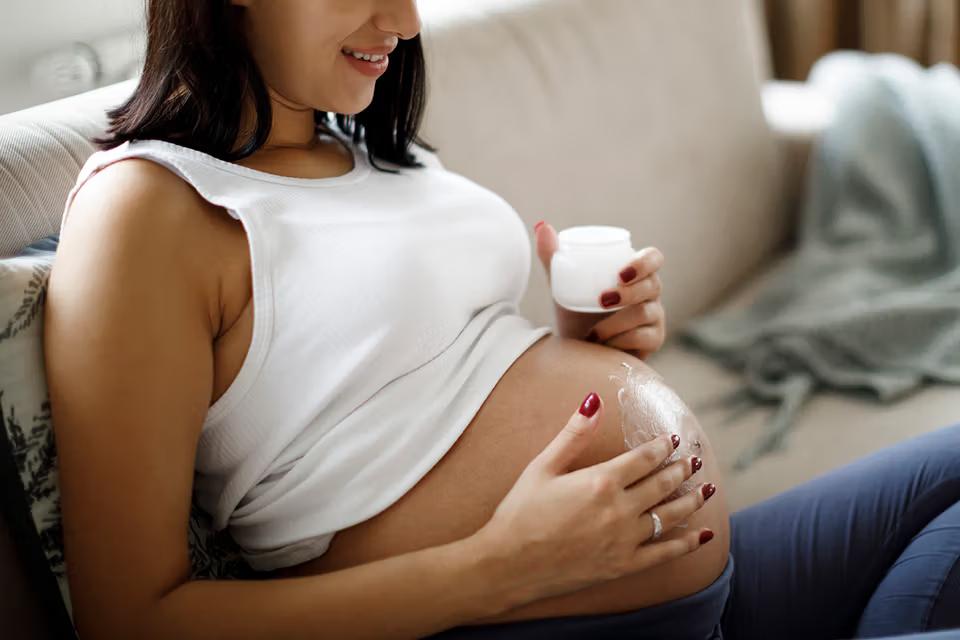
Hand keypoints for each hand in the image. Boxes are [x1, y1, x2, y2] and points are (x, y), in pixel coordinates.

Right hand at [473, 391, 714, 606]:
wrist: (508, 565)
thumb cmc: (520, 512)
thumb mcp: (542, 466)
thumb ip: (574, 434)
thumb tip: (594, 399)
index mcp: (601, 481)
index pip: (644, 458)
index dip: (662, 447)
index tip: (674, 439)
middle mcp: (619, 510)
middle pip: (663, 484)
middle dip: (682, 469)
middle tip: (694, 459)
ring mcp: (624, 540)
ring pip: (670, 515)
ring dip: (692, 500)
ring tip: (706, 488)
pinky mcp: (624, 565)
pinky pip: (665, 552)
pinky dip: (688, 543)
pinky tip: (703, 534)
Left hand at [534, 220, 666, 359]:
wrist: (575, 352)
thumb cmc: (574, 314)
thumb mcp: (562, 286)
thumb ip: (552, 258)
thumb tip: (542, 226)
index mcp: (634, 273)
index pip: (653, 258)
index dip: (644, 262)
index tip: (620, 273)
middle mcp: (650, 293)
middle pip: (653, 285)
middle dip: (629, 293)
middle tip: (602, 301)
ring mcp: (655, 318)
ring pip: (646, 314)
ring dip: (617, 323)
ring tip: (593, 332)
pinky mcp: (653, 342)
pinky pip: (645, 339)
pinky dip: (621, 342)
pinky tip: (605, 346)